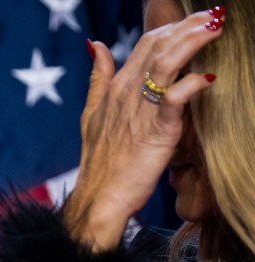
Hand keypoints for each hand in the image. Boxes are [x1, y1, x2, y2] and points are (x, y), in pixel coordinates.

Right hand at [68, 9, 222, 250]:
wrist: (99, 198)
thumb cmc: (100, 162)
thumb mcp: (91, 115)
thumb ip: (99, 78)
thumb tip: (98, 45)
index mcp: (116, 88)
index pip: (146, 44)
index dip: (172, 27)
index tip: (196, 20)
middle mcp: (127, 94)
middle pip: (158, 46)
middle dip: (188, 26)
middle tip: (213, 14)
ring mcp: (141, 112)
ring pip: (166, 64)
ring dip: (192, 42)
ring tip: (214, 29)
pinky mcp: (156, 131)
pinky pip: (174, 100)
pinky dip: (191, 85)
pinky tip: (208, 78)